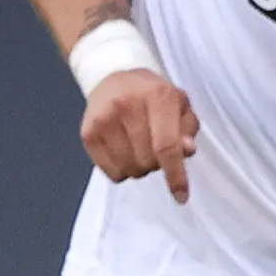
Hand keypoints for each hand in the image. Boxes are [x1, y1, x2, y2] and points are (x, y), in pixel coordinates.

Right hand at [80, 68, 199, 203]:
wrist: (113, 78)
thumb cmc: (152, 97)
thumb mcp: (179, 106)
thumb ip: (188, 129)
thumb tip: (187, 151)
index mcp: (157, 95)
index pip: (167, 145)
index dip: (175, 175)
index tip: (181, 197)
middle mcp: (128, 104)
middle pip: (148, 161)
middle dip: (157, 164)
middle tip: (154, 148)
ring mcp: (104, 118)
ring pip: (129, 169)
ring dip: (139, 167)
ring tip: (138, 147)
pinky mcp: (88, 132)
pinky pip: (111, 172)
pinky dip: (121, 170)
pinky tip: (123, 150)